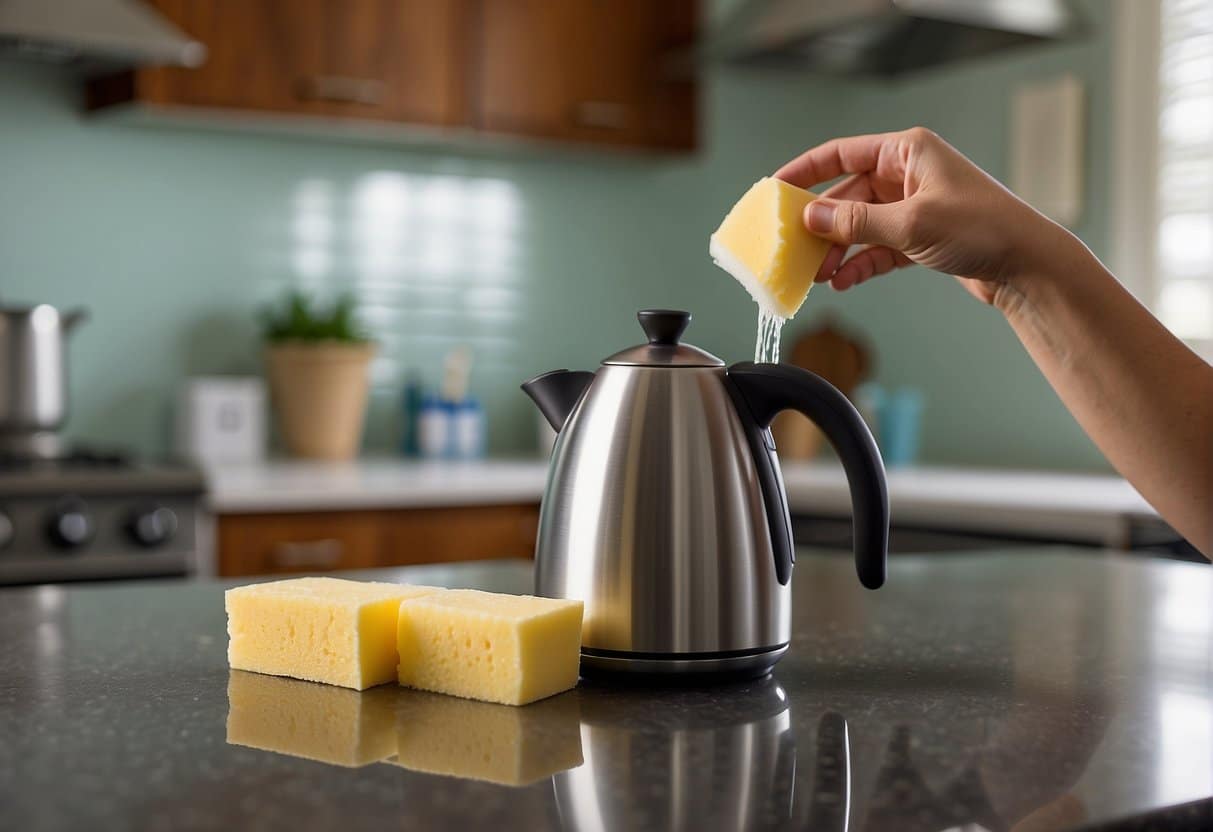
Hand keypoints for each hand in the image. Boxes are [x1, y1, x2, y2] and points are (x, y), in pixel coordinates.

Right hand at [775, 127, 1073, 304]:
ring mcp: (916, 205)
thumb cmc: (983, 229)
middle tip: (794, 248)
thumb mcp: (910, 224)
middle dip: (822, 225)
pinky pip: (878, 247)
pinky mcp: (922, 236)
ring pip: (861, 225)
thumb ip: (855, 222)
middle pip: (847, 194)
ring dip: (839, 250)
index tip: (775, 190)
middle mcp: (910, 174)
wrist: (1028, 266)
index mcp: (908, 151)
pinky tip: (844, 282)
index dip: (805, 171)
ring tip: (818, 274)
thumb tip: (810, 219)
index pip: (842, 153)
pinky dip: (861, 264)